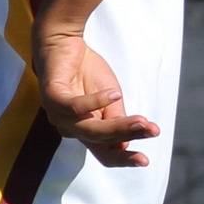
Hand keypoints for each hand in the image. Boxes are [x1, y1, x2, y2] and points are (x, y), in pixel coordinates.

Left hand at [35, 32, 157, 167]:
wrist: (64, 43)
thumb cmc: (86, 72)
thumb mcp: (110, 99)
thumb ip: (116, 121)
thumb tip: (123, 146)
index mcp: (84, 130)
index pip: (104, 153)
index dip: (123, 158)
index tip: (146, 160)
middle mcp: (68, 127)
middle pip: (99, 142)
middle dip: (128, 136)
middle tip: (152, 130)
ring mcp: (57, 114)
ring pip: (88, 129)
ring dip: (117, 125)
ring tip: (142, 120)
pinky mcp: (51, 96)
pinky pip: (73, 107)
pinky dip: (95, 102)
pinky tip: (114, 94)